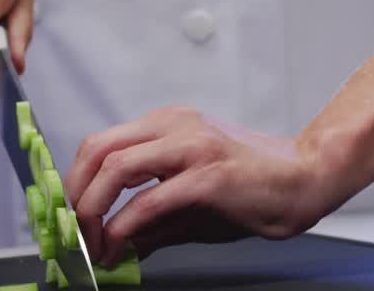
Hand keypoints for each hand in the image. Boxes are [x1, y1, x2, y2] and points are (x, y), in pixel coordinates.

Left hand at [64, 106, 330, 265]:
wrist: (304, 182)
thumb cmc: (252, 188)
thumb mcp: (189, 206)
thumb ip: (151, 224)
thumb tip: (117, 248)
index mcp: (166, 125)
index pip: (101, 144)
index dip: (76, 181)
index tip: (68, 215)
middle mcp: (173, 127)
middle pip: (98, 150)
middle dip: (76, 195)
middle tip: (74, 233)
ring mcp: (191, 147)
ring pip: (116, 168)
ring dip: (93, 210)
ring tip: (92, 243)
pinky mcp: (208, 175)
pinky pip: (150, 200)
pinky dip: (124, 226)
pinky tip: (119, 247)